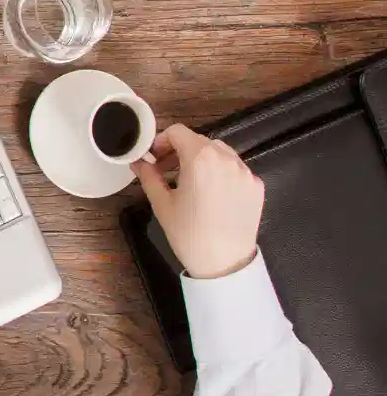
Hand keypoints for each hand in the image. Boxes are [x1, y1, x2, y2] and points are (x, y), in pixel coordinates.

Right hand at [130, 124, 263, 279]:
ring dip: (202, 160)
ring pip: (220, 152)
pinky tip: (212, 195)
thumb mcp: (161, 203)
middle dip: (180, 151)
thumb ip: (148, 176)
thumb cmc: (188, 234)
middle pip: (199, 141)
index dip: (161, 141)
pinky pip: (235, 169)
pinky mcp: (257, 185)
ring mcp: (245, 172)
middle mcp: (227, 158)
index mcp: (200, 158)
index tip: (154, 158)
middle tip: (166, 171)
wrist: (224, 263)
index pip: (178, 132)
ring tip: (191, 183)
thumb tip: (138, 162)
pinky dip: (221, 173)